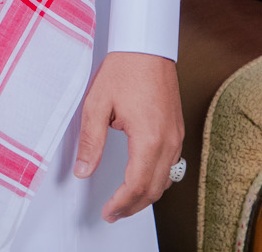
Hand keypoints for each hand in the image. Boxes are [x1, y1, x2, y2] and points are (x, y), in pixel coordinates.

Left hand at [74, 50, 183, 221]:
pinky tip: (142, 179)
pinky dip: (156, 180)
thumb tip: (83, 170)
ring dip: (146, 196)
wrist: (147, 48)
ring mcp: (177, 137)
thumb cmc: (124, 70)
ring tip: (124, 202)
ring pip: (166, 180)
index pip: (136, 185)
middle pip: (154, 190)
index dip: (121, 204)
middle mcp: (168, 142)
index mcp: (149, 138)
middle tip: (112, 213)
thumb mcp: (97, 104)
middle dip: (133, 206)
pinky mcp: (178, 130)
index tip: (107, 211)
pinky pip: (171, 166)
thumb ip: (91, 141)